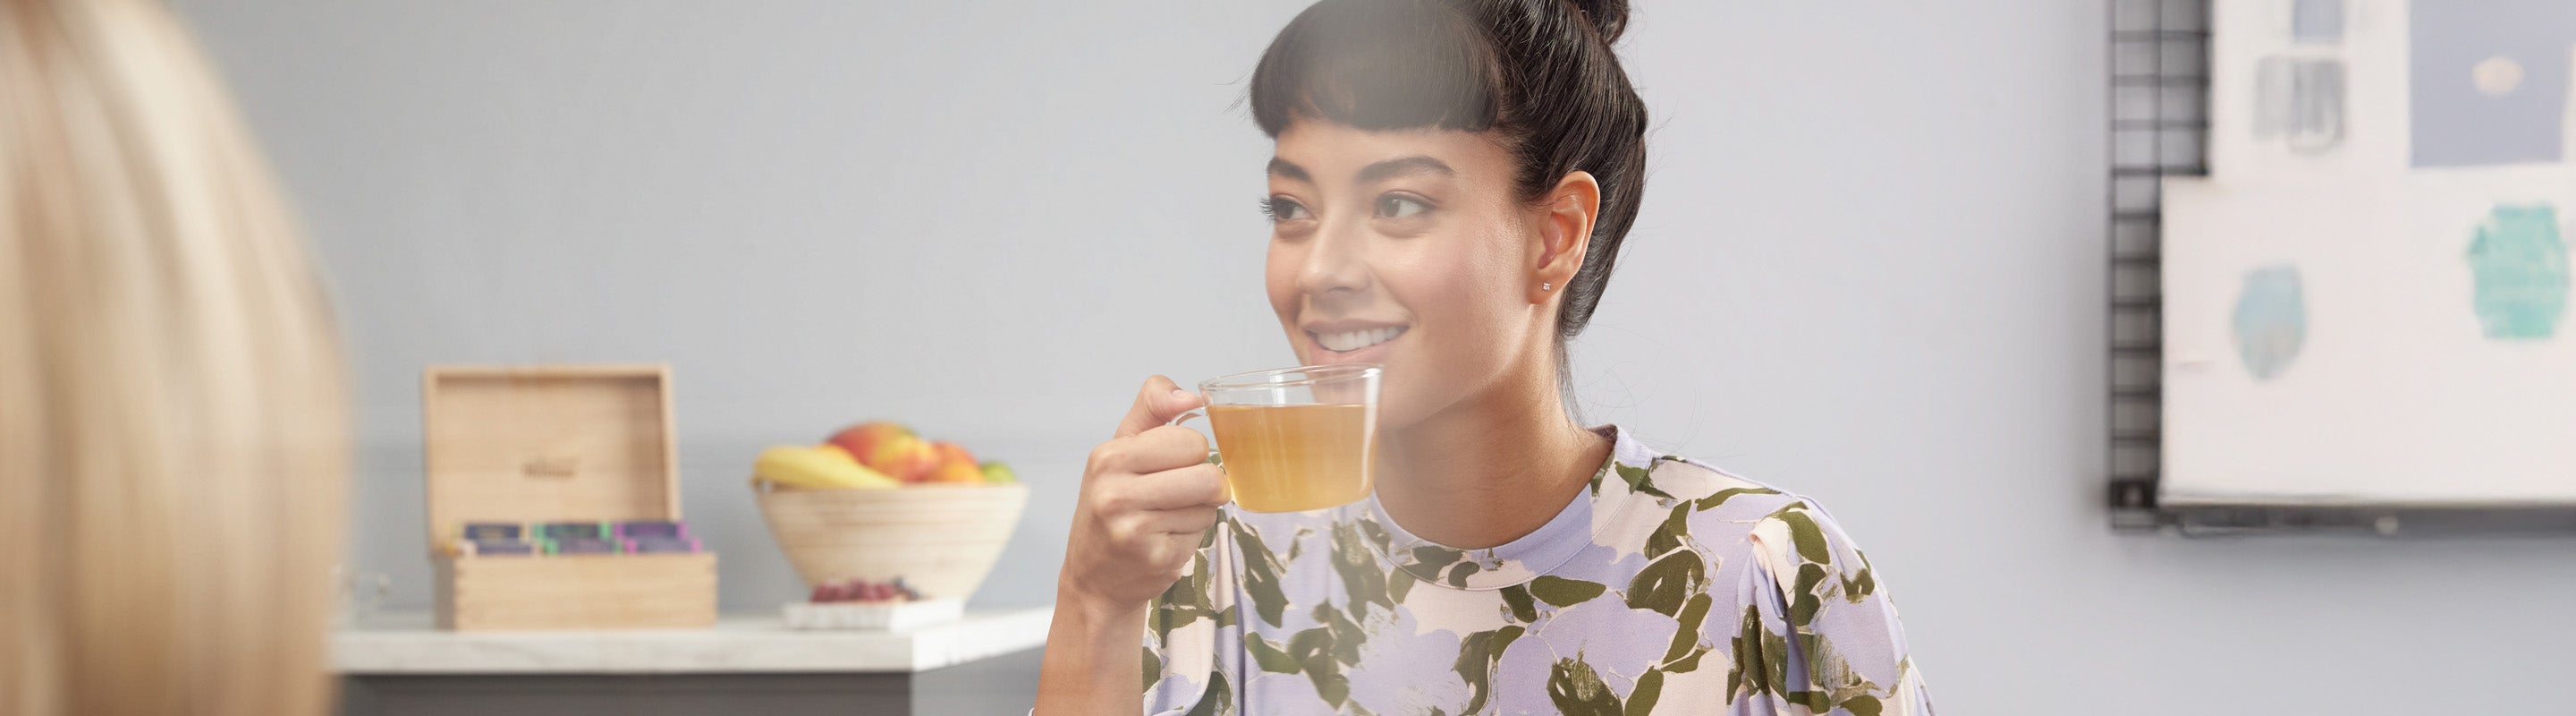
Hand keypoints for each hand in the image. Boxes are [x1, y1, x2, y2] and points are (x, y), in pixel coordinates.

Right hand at [1058, 375, 1229, 612]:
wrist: (1093, 577)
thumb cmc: (1112, 503)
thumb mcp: (1119, 448)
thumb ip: (1153, 408)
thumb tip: (1192, 397)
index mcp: (1109, 458)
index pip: (1191, 441)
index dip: (1190, 453)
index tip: (1170, 465)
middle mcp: (1116, 494)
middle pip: (1208, 476)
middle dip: (1203, 484)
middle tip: (1176, 494)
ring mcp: (1135, 531)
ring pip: (1210, 507)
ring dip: (1198, 511)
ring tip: (1165, 518)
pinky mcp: (1157, 560)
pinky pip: (1202, 535)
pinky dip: (1190, 536)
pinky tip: (1163, 540)